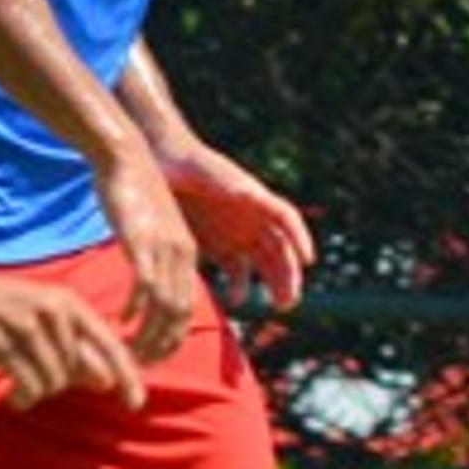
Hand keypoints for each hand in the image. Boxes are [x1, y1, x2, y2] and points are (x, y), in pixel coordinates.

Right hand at [0, 263, 146, 411]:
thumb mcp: (42, 317)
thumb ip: (74, 347)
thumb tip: (107, 382)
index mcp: (69, 303)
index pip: (110, 345)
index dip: (127, 376)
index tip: (137, 403)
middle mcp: (54, 313)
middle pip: (78, 371)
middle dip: (62, 384)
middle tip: (35, 381)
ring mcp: (29, 328)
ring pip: (55, 382)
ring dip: (38, 391)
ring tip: (19, 388)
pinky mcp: (4, 344)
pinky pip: (30, 386)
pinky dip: (24, 398)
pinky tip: (13, 397)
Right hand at [91, 146, 203, 364]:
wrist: (126, 157)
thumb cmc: (131, 193)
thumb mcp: (150, 229)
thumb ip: (152, 257)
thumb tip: (144, 284)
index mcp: (187, 255)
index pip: (186, 311)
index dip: (170, 340)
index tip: (149, 358)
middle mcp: (183, 255)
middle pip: (180, 316)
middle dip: (161, 347)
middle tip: (139, 366)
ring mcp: (164, 248)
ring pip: (165, 306)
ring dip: (148, 335)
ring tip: (128, 352)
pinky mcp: (143, 240)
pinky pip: (145, 283)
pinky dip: (135, 308)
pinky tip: (121, 321)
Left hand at [166, 144, 314, 312]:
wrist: (160, 163)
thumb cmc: (185, 163)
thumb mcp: (207, 171)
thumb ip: (228, 185)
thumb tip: (248, 193)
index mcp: (254, 196)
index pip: (286, 217)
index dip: (300, 238)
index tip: (308, 260)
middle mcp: (251, 217)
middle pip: (279, 247)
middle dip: (288, 274)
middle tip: (289, 301)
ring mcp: (235, 232)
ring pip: (263, 262)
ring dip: (274, 284)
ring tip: (279, 305)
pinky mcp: (217, 245)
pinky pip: (235, 269)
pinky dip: (238, 285)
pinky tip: (235, 300)